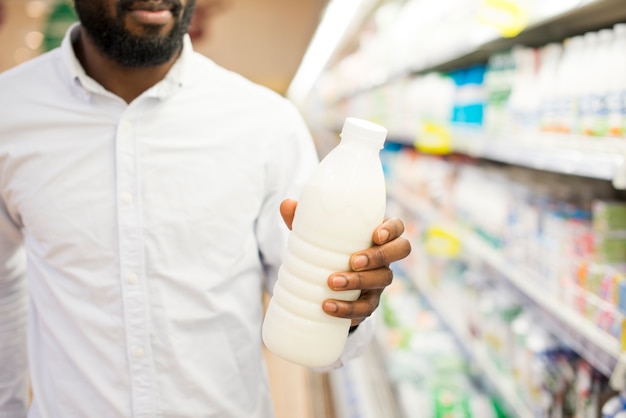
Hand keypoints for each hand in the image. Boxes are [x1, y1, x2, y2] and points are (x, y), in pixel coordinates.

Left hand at [280, 199, 411, 326]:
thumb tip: (287, 204)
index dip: (392, 230)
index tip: (376, 234)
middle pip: (399, 252)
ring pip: (383, 280)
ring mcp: (379, 280)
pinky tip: (328, 306)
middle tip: (353, 261)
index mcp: (376, 234)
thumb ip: (302, 219)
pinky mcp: (369, 302)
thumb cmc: (325, 249)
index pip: (397, 228)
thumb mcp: (315, 234)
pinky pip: (366, 308)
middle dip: (379, 256)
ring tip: (331, 282)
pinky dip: (347, 308)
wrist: (323, 285)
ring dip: (359, 282)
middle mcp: (384, 257)